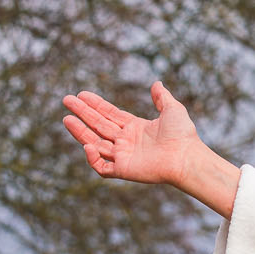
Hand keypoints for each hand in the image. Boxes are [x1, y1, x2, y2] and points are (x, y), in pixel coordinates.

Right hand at [62, 81, 237, 215]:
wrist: (188, 157)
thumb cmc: (183, 135)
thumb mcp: (173, 110)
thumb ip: (162, 97)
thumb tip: (156, 84)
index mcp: (136, 128)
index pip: (110, 115)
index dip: (95, 105)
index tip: (81, 94)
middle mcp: (127, 142)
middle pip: (99, 126)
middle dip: (83, 113)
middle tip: (67, 100)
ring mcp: (124, 156)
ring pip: (95, 144)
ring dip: (80, 132)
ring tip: (66, 119)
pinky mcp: (124, 170)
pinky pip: (102, 167)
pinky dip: (92, 158)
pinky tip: (87, 144)